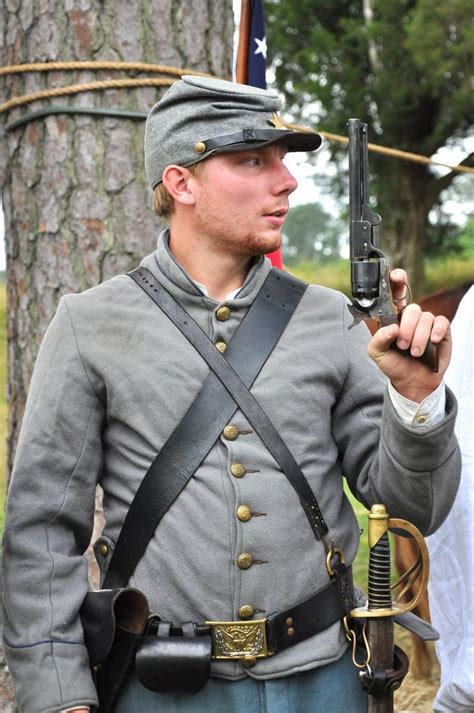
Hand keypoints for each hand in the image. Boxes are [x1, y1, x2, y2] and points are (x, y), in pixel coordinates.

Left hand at [367, 269, 451, 401]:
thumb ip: (378, 339)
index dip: (396, 281)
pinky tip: (432, 342)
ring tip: (415, 353)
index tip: (397, 276)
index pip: (395, 294)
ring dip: (419, 337)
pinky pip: (440, 322)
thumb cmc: (394, 365)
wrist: (412, 382)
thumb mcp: (377, 354)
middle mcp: (411, 318)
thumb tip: (392, 328)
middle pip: (412, 308)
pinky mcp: (441, 330)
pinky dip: (435, 332)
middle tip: (403, 346)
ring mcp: (426, 323)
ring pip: (425, 317)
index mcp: (393, 318)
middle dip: (407, 328)